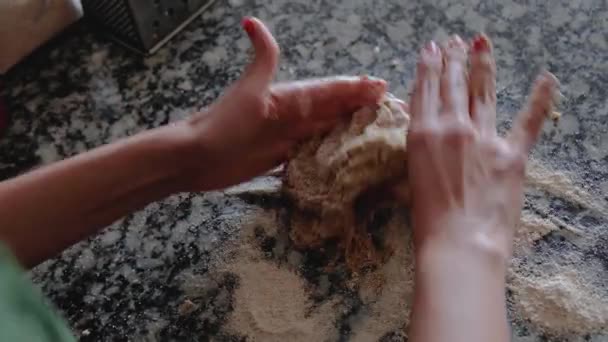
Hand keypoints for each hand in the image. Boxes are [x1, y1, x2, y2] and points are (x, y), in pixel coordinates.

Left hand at [180, 17, 386, 190]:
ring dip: (347, 128)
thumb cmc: (223, 123)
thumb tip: (252, 20)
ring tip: (373, 129)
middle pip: (332, 109)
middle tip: (388, 107)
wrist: (197, 157)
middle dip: (359, 106)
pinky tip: (342, 153)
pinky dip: (328, 150)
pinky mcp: (279, 156)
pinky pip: (311, 151)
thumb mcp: (248, 89)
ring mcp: (285, 136)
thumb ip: (262, 58)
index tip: (380, 86)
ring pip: (324, 129)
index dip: (354, 88)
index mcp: (289, 97)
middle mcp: (291, 115)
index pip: (329, 90)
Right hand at [407, 35, 557, 259]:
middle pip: (452, 85)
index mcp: (423, 133)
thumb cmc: (428, 219)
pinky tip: (547, 78)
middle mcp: (452, 127)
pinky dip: (540, 99)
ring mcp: (484, 138)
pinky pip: (529, 121)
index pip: (425, 90)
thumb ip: (421, 147)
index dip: (429, 66)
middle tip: (454, 41)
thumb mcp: (412, 176)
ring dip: (481, 65)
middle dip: (453, 59)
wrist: (459, 243)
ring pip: (482, 92)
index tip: (432, 49)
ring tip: (479, 43)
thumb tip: (426, 128)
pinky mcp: (512, 154)